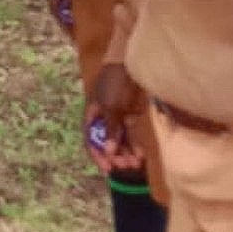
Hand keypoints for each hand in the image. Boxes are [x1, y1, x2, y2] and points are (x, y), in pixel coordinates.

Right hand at [87, 60, 145, 174]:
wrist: (132, 62)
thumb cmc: (115, 82)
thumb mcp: (111, 108)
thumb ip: (111, 130)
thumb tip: (108, 152)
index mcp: (92, 115)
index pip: (92, 141)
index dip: (98, 156)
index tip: (107, 168)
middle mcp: (104, 118)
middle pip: (108, 143)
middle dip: (116, 156)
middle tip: (125, 166)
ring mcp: (119, 116)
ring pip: (121, 140)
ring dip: (127, 152)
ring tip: (135, 163)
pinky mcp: (132, 114)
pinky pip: (132, 133)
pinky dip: (135, 143)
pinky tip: (140, 154)